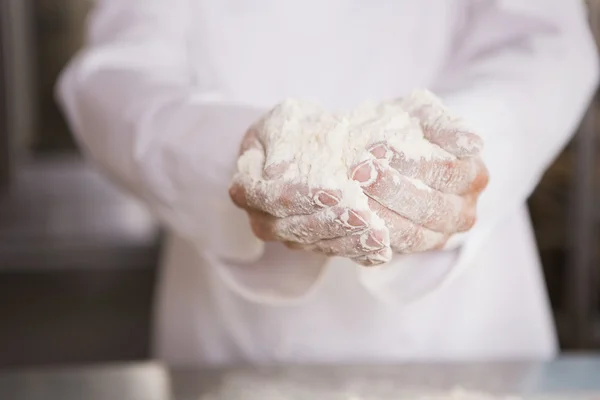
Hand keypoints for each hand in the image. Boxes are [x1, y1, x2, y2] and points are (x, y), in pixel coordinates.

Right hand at [229, 124, 391, 264]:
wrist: (314, 141)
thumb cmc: (294, 127)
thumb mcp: (284, 121)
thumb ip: (280, 143)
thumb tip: (276, 172)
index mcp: (246, 187)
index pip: (265, 197)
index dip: (298, 197)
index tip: (331, 191)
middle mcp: (263, 218)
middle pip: (290, 227)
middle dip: (328, 222)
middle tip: (361, 214)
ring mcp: (288, 234)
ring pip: (314, 244)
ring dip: (347, 241)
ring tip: (377, 232)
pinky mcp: (313, 244)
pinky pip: (334, 252)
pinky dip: (359, 252)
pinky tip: (381, 250)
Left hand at [350, 95, 488, 252]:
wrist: (380, 154)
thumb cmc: (407, 129)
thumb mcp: (425, 116)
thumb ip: (446, 125)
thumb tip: (473, 144)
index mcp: (473, 177)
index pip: (447, 172)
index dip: (411, 162)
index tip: (376, 149)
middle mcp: (462, 212)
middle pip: (431, 208)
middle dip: (392, 189)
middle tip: (359, 173)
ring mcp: (439, 237)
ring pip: (412, 235)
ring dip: (380, 216)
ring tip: (352, 195)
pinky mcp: (412, 250)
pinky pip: (391, 251)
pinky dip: (370, 239)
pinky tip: (351, 221)